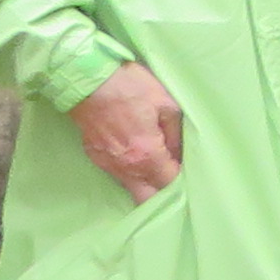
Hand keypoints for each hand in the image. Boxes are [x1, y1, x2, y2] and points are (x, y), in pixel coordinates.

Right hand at [71, 63, 184, 200]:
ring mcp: (107, 163)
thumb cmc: (131, 88)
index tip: (191, 175)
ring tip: (160, 170)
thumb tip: (179, 154)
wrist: (88, 80)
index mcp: (146, 155)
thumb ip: (175, 135)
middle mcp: (125, 167)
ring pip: (131, 188)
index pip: (168, 184)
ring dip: (146, 184)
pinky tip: (139, 160)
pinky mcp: (95, 156)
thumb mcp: (166, 105)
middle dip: (163, 195)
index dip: (183, 183)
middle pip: (147, 199)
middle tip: (175, 180)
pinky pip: (117, 174)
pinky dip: (130, 173)